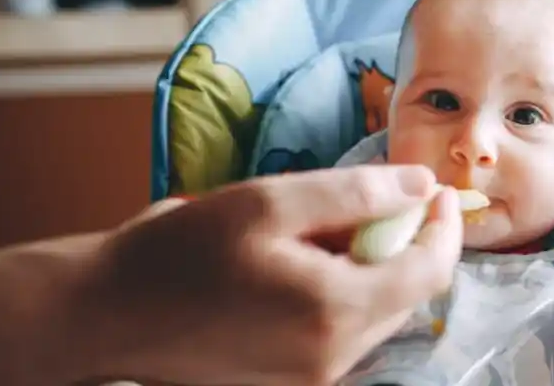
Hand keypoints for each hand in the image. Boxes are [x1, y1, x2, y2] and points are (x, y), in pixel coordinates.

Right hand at [78, 165, 461, 385]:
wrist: (107, 314)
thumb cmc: (181, 252)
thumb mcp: (270, 201)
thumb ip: (356, 192)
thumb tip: (421, 186)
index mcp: (335, 313)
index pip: (431, 272)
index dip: (446, 227)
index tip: (441, 190)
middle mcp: (334, 358)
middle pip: (407, 295)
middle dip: (405, 243)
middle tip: (373, 201)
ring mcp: (313, 378)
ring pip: (377, 313)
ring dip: (372, 267)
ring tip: (323, 231)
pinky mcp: (292, 381)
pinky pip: (344, 331)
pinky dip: (343, 292)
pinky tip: (301, 264)